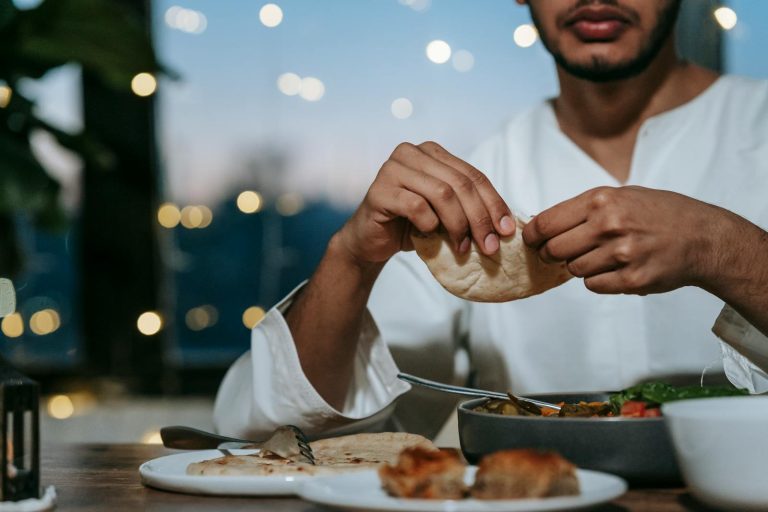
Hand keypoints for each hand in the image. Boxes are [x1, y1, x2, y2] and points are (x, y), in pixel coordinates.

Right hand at [337, 141, 515, 265]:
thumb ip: (469, 207)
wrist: (371, 241)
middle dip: (480, 218)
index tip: (507, 230)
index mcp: (431, 152)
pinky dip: (429, 224)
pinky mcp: (379, 190)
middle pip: (460, 184)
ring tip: (462, 248)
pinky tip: (429, 235)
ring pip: (442, 193)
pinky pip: (416, 206)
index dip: (494, 203)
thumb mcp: (446, 212)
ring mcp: (392, 169)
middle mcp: (411, 153)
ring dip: (458, 224)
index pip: (473, 175)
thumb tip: (507, 223)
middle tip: (490, 246)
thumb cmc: (410, 225)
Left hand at [522, 186, 727, 294]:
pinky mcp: (631, 280)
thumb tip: (540, 225)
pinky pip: (593, 285)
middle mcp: (609, 225)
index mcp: (601, 200)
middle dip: (552, 254)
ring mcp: (621, 254)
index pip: (546, 223)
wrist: (702, 237)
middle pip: (554, 250)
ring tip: (602, 255)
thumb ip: (582, 210)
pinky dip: (598, 280)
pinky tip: (616, 268)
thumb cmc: (658, 213)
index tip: (531, 240)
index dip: (533, 235)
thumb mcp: (620, 196)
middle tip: (560, 253)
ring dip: (579, 266)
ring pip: (573, 269)